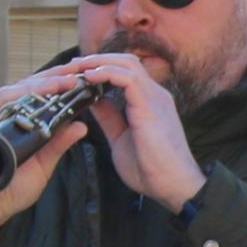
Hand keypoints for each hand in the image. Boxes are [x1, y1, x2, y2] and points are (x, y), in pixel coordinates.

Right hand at [0, 66, 92, 246]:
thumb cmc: (9, 188)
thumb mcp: (42, 165)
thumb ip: (58, 145)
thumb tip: (81, 126)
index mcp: (15, 122)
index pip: (37, 95)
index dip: (58, 83)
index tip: (82, 77)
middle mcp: (0, 117)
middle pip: (27, 87)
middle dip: (53, 77)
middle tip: (78, 71)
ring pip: (14, 90)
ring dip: (40, 84)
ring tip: (65, 81)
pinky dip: (20, 95)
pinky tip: (39, 92)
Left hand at [56, 49, 202, 211]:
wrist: (174, 186)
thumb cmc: (151, 170)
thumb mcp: (120, 139)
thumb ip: (109, 118)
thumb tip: (93, 101)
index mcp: (148, 102)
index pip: (125, 73)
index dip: (100, 68)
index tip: (77, 74)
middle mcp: (154, 94)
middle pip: (125, 61)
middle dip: (96, 59)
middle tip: (72, 66)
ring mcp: (155, 97)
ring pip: (126, 63)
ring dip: (98, 62)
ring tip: (76, 68)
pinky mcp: (150, 105)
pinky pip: (127, 77)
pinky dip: (106, 72)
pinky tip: (88, 77)